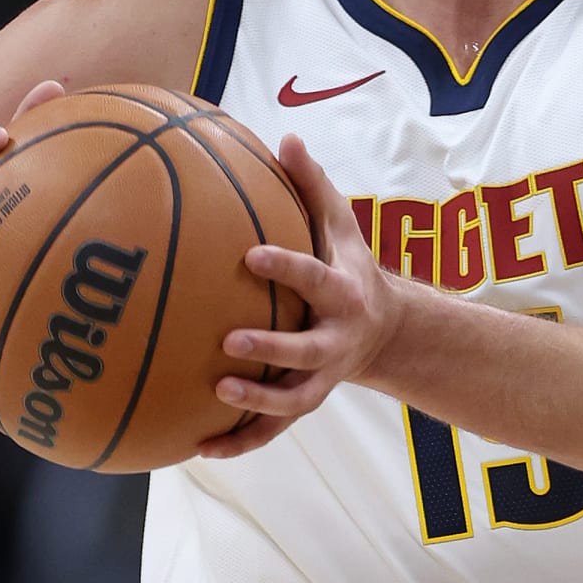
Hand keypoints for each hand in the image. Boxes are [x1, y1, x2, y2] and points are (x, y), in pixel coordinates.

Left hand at [197, 133, 403, 458]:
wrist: (385, 331)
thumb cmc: (349, 265)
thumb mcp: (340, 225)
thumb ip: (312, 184)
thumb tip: (284, 135)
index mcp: (342, 292)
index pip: (314, 277)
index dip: (286, 268)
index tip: (250, 256)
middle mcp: (336, 340)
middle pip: (307, 350)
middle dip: (272, 348)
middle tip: (229, 340)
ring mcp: (322, 377)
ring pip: (293, 399)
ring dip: (257, 401)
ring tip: (217, 393)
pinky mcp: (306, 402)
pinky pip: (272, 429)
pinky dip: (238, 441)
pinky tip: (198, 448)